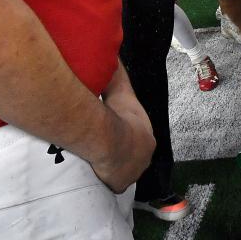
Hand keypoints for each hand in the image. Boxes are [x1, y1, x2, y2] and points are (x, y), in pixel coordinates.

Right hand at [89, 65, 154, 192]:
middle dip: (119, 149)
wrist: (108, 140)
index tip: (113, 130)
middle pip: (131, 153)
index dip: (125, 132)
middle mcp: (145, 155)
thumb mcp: (119, 90)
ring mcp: (135, 171)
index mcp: (147, 135)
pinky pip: (113, 182)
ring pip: (122, 168)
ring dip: (112, 164)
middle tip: (101, 145)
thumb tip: (114, 55)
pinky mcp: (122, 184)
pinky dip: (105, 178)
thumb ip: (117, 75)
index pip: (138, 134)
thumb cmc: (116, 115)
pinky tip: (94, 174)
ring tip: (96, 159)